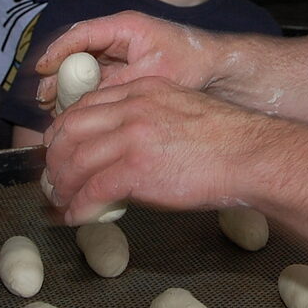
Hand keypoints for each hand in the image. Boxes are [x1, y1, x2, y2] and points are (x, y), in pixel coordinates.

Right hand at [33, 11, 222, 108]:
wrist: (218, 69)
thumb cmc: (192, 62)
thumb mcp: (153, 74)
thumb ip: (118, 83)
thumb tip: (87, 100)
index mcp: (125, 26)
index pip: (82, 33)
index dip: (59, 51)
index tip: (42, 68)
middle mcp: (118, 37)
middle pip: (77, 51)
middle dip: (58, 73)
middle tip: (43, 96)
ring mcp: (120, 54)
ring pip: (84, 68)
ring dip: (68, 87)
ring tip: (52, 108)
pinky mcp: (124, 71)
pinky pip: (96, 81)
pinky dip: (84, 95)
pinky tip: (74, 112)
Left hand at [43, 75, 289, 223]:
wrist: (252, 156)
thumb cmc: (228, 142)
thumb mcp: (182, 112)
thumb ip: (149, 120)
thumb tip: (126, 148)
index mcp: (143, 91)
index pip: (86, 105)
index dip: (65, 130)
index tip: (62, 149)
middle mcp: (132, 108)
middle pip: (71, 128)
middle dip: (56, 157)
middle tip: (54, 179)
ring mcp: (132, 137)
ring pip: (75, 159)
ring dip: (62, 185)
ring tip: (61, 201)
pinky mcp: (136, 169)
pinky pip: (92, 190)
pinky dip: (78, 206)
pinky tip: (76, 217)